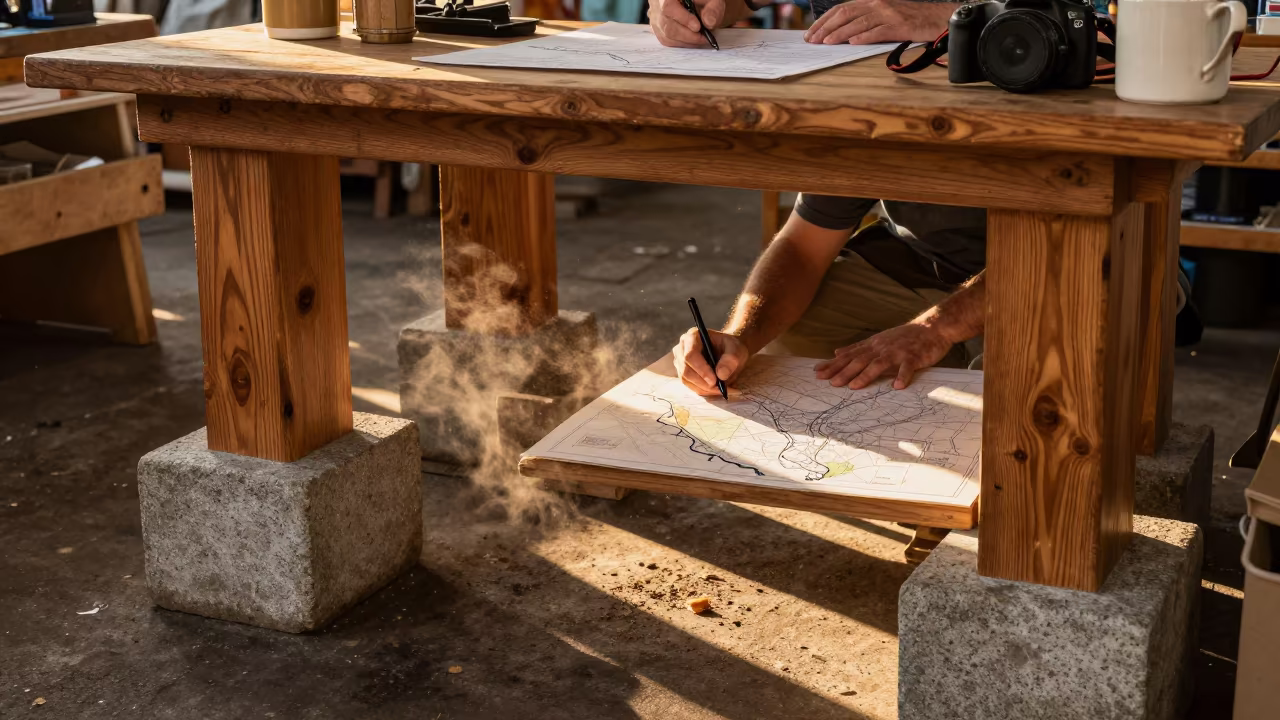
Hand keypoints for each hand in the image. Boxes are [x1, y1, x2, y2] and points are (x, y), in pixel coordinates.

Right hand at [650, 0, 725, 47]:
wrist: (695, 2)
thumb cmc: (701, 0)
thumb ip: (713, 8)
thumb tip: (709, 22)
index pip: (668, 7)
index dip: (682, 19)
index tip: (698, 27)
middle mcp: (656, 5)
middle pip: (666, 24)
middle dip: (687, 35)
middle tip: (703, 37)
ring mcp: (654, 17)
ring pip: (665, 35)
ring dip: (685, 41)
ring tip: (700, 39)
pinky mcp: (657, 28)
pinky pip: (666, 40)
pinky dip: (680, 43)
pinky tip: (692, 40)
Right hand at [672, 327, 749, 395]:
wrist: (727, 351)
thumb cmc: (730, 347)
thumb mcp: (736, 349)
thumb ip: (731, 359)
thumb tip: (721, 375)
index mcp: (693, 336)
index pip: (690, 355)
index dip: (701, 369)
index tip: (714, 380)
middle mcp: (682, 348)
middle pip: (685, 369)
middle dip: (702, 382)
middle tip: (719, 388)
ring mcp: (679, 361)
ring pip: (685, 379)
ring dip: (702, 388)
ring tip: (719, 389)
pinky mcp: (682, 372)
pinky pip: (688, 385)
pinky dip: (701, 390)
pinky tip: (713, 390)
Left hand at [804, 0, 955, 44]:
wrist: (938, 18)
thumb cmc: (912, 20)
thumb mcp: (886, 16)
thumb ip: (866, 22)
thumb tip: (843, 36)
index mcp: (872, 2)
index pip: (842, 8)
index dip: (824, 20)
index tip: (811, 32)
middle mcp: (878, 4)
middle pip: (846, 13)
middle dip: (826, 27)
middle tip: (812, 39)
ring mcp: (889, 14)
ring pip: (859, 22)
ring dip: (840, 33)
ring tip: (827, 42)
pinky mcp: (900, 25)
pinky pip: (879, 31)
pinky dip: (865, 36)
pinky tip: (853, 43)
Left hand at [813, 321, 952, 389]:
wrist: (932, 327)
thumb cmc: (904, 336)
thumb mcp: (878, 340)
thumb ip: (858, 347)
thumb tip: (837, 352)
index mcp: (873, 346)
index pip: (849, 356)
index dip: (833, 364)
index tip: (817, 373)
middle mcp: (882, 348)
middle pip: (859, 360)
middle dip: (843, 372)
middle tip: (829, 383)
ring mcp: (898, 352)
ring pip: (879, 364)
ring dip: (866, 375)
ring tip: (854, 387)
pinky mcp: (914, 357)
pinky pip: (907, 367)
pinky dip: (902, 376)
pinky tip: (897, 386)